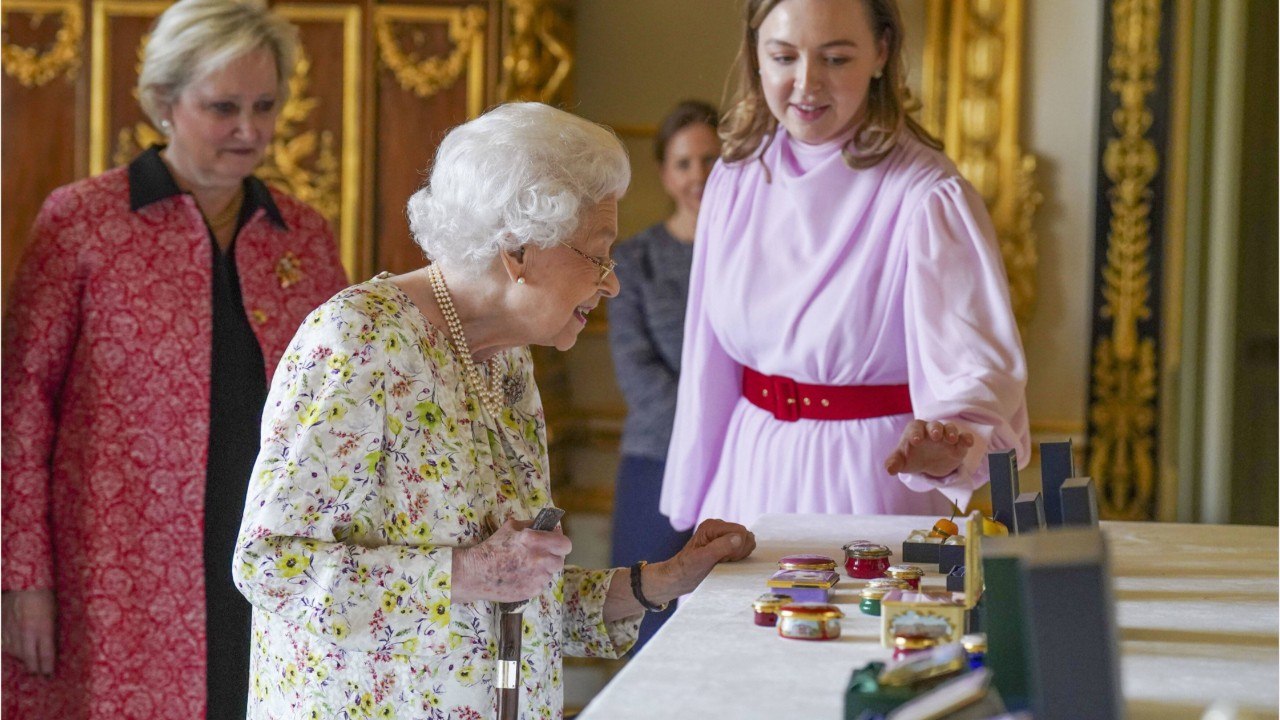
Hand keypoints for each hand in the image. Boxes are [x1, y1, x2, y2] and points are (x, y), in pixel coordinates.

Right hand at [1, 589, 56, 674]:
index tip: (49, 675)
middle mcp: (26, 632)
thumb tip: (52, 649)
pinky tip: (17, 647)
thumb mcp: (55, 615)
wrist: (25, 584)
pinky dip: (11, 648)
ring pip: (15, 653)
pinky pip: (5, 645)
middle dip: (34, 669)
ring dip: (23, 658)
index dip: (47, 668)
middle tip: (39, 674)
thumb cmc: (45, 598)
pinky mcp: (2, 628)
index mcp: (43, 628)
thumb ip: (51, 633)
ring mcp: (12, 631)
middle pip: (29, 659)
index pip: (45, 656)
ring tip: (29, 658)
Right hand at [451, 518, 571, 603]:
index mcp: (535, 540)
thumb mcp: (511, 527)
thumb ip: (532, 525)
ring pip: (550, 574)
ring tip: (527, 567)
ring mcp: (538, 578)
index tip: (553, 542)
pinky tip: (521, 577)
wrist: (476, 573)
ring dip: (543, 570)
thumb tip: (548, 527)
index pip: (565, 544)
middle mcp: (540, 559)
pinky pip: (541, 585)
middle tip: (540, 556)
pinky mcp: (533, 592)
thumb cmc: (492, 547)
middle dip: (552, 557)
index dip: (560, 542)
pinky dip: (534, 581)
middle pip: (560, 561)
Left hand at [656, 519, 755, 597]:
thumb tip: (739, 538)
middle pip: (745, 536)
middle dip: (738, 552)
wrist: (679, 578)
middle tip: (722, 561)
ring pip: (746, 542)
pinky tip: (725, 563)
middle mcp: (719, 528)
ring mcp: (723, 536)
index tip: (723, 558)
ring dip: (738, 555)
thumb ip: (720, 547)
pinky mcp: (726, 545)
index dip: (737, 548)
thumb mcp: (702, 559)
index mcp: (712, 526)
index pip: (741, 532)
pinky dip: (738, 557)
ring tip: (722, 562)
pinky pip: (743, 548)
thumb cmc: (687, 569)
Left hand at [883, 419, 973, 477]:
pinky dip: (966, 439)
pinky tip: (968, 442)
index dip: (915, 433)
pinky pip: (964, 438)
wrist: (926, 463)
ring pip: (950, 429)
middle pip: (934, 425)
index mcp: (916, 431)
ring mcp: (946, 437)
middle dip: (935, 429)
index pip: (915, 428)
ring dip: (951, 432)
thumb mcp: (901, 461)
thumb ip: (894, 462)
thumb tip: (889, 469)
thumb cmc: (911, 457)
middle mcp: (931, 431)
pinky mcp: (958, 445)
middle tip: (935, 436)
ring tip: (951, 439)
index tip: (915, 441)